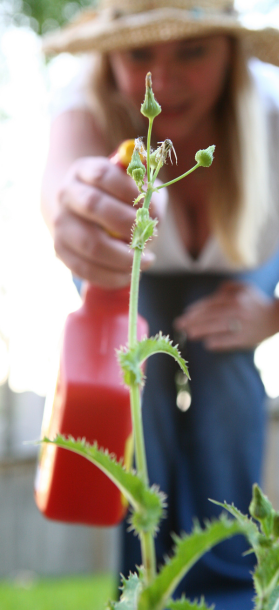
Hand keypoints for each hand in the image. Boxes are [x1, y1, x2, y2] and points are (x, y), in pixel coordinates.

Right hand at [52, 156, 164, 287]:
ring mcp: (60, 224)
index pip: (103, 174)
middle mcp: (66, 194)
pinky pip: (85, 269)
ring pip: (89, 243)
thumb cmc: (117, 199)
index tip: (151, 207)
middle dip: (126, 223)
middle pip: (93, 205)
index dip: (130, 191)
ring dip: (122, 256)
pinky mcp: (60, 250)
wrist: (81, 212)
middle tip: (150, 237)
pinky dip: (111, 275)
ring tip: (145, 260)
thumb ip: (146, 195)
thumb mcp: (134, 187)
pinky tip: (128, 274)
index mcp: (83, 170)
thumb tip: (152, 214)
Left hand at [173, 280, 278, 350]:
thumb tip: (212, 294)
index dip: (197, 310)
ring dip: (202, 331)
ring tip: (189, 334)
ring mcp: (242, 324)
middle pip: (211, 315)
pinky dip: (220, 343)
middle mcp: (237, 310)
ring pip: (219, 327)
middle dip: (194, 321)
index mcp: (235, 298)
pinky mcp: (246, 338)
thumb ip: (227, 288)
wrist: (277, 318)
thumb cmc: (257, 303)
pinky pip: (231, 341)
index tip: (185, 315)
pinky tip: (208, 345)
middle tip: (179, 325)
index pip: (211, 304)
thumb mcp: (245, 288)